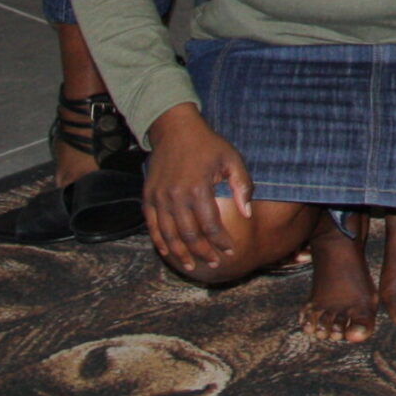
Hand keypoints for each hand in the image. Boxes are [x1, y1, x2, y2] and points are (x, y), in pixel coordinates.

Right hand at [142, 104, 249, 270]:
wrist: (175, 130)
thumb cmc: (208, 145)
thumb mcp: (232, 159)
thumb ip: (242, 186)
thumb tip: (247, 214)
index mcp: (197, 188)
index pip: (210, 225)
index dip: (221, 241)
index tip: (231, 250)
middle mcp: (175, 196)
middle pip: (189, 235)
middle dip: (203, 252)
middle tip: (215, 263)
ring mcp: (158, 198)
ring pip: (169, 235)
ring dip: (181, 253)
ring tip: (192, 266)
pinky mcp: (148, 197)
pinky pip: (152, 226)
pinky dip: (160, 242)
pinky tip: (169, 253)